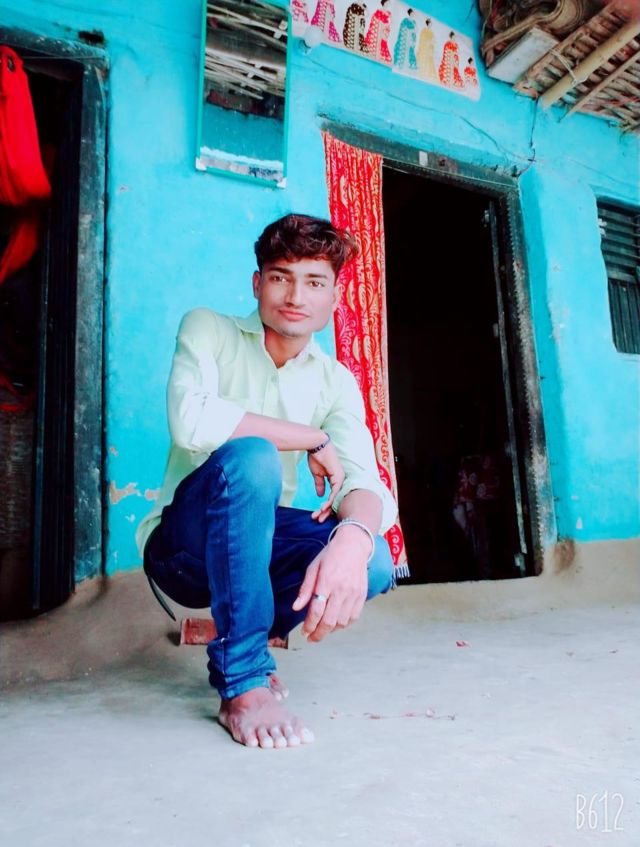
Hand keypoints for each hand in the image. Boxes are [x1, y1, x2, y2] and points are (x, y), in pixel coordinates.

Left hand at [291, 526, 369, 641]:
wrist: (354, 545)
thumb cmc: (331, 555)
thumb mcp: (313, 568)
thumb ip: (305, 589)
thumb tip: (296, 607)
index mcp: (327, 581)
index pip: (316, 611)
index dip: (309, 625)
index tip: (304, 631)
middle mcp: (342, 589)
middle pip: (329, 621)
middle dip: (318, 634)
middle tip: (310, 637)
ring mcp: (354, 593)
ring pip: (342, 622)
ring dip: (330, 630)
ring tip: (322, 629)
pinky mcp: (362, 595)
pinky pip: (353, 617)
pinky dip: (343, 624)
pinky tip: (335, 623)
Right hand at [307, 439, 344, 522]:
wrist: (317, 447)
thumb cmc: (317, 458)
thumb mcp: (317, 474)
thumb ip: (320, 484)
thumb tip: (320, 495)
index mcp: (335, 480)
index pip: (332, 497)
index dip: (325, 507)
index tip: (318, 514)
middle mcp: (340, 481)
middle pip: (334, 500)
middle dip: (326, 512)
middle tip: (319, 520)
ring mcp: (340, 479)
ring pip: (334, 499)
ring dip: (326, 509)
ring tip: (319, 517)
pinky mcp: (338, 477)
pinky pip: (334, 493)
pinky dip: (328, 502)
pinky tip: (323, 509)